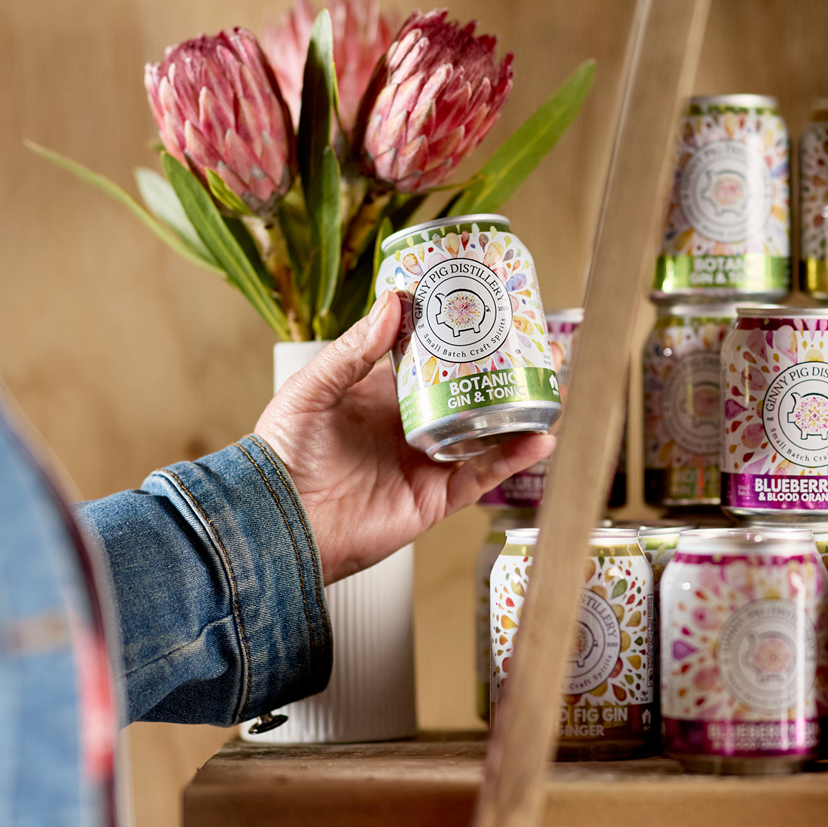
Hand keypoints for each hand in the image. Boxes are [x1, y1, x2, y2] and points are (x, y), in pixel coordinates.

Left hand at [255, 291, 553, 581]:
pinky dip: (513, 459)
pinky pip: (482, 477)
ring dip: (516, 415)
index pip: (428, 362)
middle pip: (465, 396)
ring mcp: (425, 463)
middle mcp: (408, 428)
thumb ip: (352, 350)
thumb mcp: (311, 391)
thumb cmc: (281, 458)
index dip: (456, 339)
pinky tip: (538, 438)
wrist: (279, 522)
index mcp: (379, 398)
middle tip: (530, 348)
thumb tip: (391, 304)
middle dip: (497, 375)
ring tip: (548, 390)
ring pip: (484, 435)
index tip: (484, 312)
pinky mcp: (435, 499)